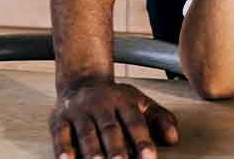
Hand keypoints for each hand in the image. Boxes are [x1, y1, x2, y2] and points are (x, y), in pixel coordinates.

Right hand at [49, 77, 178, 158]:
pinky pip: (61, 134)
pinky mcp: (59, 119)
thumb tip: (173, 139)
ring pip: (86, 133)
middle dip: (116, 149)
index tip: (149, 156)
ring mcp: (79, 111)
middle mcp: (100, 104)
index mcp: (123, 101)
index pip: (134, 121)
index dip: (142, 139)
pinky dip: (63, 148)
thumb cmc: (115, 100)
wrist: (81, 81)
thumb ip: (160, 119)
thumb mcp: (140, 103)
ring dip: (92, 151)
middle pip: (109, 129)